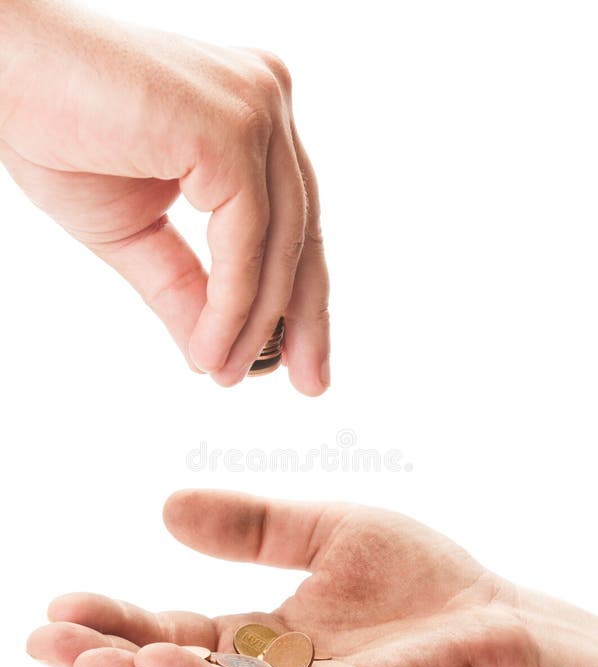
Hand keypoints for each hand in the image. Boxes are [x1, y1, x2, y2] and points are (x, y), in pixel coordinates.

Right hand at [0, 1, 328, 393]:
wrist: (0, 71)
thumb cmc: (57, 134)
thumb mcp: (135, 234)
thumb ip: (184, 289)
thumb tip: (215, 354)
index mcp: (251, 120)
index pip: (293, 221)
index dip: (299, 296)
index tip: (298, 356)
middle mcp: (266, 103)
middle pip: (304, 232)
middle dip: (306, 317)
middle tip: (310, 384)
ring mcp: (253, 108)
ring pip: (280, 243)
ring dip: (257, 323)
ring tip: (231, 374)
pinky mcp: (229, 126)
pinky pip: (246, 240)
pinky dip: (232, 304)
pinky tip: (214, 349)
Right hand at [26, 490, 597, 666]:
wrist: (508, 621)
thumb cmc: (425, 586)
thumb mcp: (327, 533)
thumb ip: (254, 526)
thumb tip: (166, 507)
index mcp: (266, 647)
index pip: (179, 639)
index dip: (121, 625)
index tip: (65, 602)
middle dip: (108, 664)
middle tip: (42, 638)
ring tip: (80, 658)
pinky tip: (164, 663)